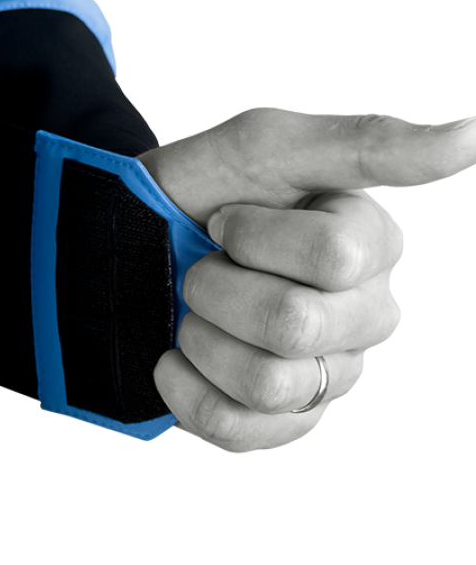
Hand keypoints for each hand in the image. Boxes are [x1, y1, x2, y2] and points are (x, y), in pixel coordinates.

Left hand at [138, 109, 475, 450]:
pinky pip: (237, 428)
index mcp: (374, 245)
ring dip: (200, 337)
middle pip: (295, 325)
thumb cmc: (202, 190)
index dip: (251, 236)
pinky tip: (177, 355)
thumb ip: (368, 144)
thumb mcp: (267, 145)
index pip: (334, 258)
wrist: (124, 244)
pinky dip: (184, 387)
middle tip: (204, 266)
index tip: (226, 218)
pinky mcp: (284, 424)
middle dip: (217, 288)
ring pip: (266, 383)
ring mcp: (329, 375)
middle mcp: (367, 315)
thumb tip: (471, 136)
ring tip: (195, 311)